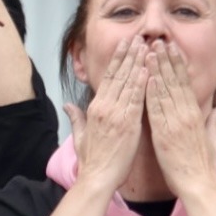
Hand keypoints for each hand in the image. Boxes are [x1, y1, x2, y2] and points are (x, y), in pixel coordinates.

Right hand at [66, 36, 145, 193]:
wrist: (97, 178)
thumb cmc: (92, 160)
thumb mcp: (80, 136)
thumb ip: (76, 117)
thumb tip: (67, 104)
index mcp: (95, 108)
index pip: (108, 78)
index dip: (118, 60)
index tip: (126, 45)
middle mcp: (105, 107)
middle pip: (119, 75)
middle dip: (129, 55)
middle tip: (138, 37)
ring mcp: (116, 115)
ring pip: (128, 83)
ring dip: (138, 63)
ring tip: (146, 46)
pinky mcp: (128, 124)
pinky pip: (136, 100)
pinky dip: (142, 84)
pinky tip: (148, 70)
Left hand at [144, 41, 215, 198]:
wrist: (198, 186)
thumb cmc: (204, 166)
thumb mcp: (213, 140)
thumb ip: (215, 121)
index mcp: (196, 115)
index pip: (185, 84)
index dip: (178, 65)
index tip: (172, 49)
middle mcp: (186, 115)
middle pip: (175, 82)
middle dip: (166, 60)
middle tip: (158, 41)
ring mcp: (175, 123)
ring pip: (165, 91)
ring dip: (156, 70)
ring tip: (149, 51)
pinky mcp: (164, 134)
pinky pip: (156, 109)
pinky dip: (151, 93)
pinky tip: (145, 78)